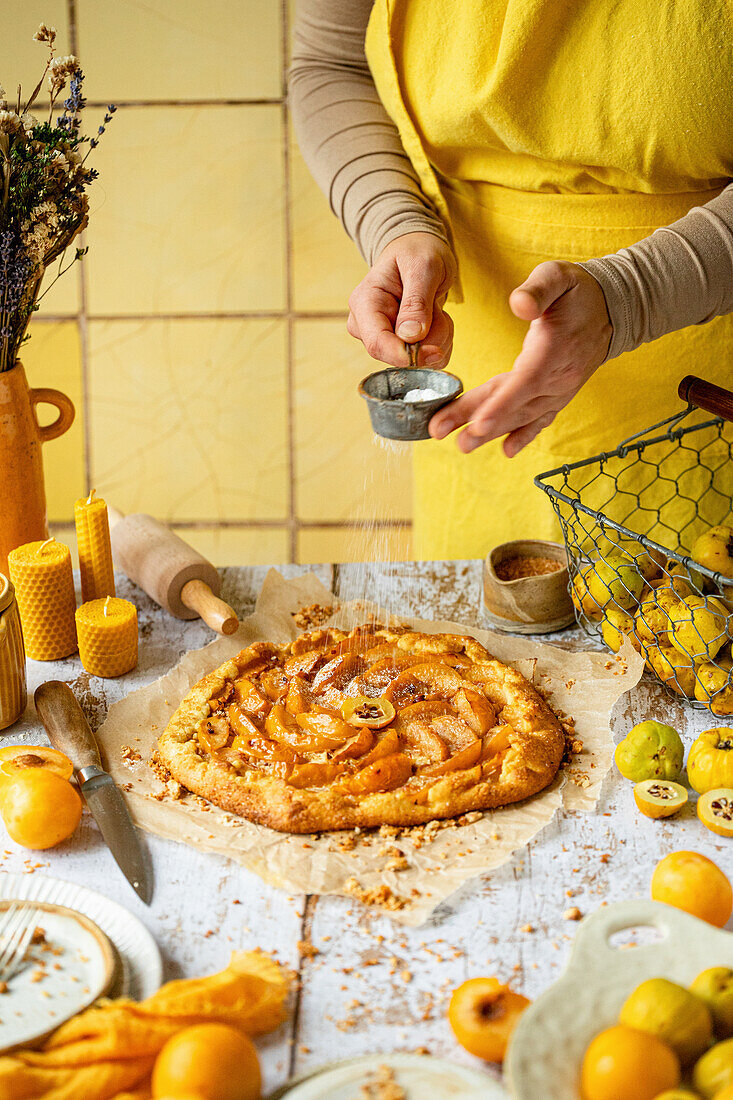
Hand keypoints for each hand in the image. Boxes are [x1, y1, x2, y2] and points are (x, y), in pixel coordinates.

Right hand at [347, 232, 455, 367]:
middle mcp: (367, 325)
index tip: (434, 352)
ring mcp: (382, 337)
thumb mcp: (422, 266)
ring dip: (438, 339)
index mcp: (365, 302)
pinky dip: (440, 343)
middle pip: (397, 355)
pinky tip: (436, 320)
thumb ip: (416, 301)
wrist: (418, 252)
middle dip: (428, 341)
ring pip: (416, 361)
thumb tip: (410, 337)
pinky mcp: (398, 346)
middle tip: (439, 313)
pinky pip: (425, 361)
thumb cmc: (417, 251)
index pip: (377, 342)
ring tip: (436, 310)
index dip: (404, 355)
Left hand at [430, 261, 611, 455]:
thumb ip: (537, 289)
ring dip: (491, 432)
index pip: (525, 382)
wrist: (612, 308)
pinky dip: (523, 436)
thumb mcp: (558, 276)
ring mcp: (561, 390)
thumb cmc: (578, 291)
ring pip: (522, 415)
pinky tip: (506, 451)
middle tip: (440, 432)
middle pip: (515, 403)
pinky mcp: (559, 395)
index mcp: (555, 349)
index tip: (477, 422)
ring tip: (461, 445)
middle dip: (477, 421)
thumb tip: (518, 305)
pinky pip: (541, 420)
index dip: (501, 404)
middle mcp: (560, 377)